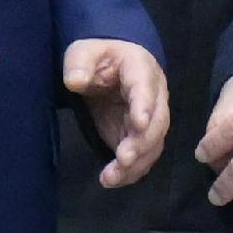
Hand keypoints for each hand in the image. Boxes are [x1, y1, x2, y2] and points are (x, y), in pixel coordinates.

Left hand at [65, 38, 168, 186]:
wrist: (110, 65)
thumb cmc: (99, 55)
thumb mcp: (84, 52)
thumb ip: (80, 64)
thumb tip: (75, 81)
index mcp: (141, 70)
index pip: (146, 88)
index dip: (144, 106)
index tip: (139, 124)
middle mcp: (154, 97)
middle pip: (157, 122)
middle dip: (142, 143)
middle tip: (123, 159)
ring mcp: (149, 119)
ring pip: (152, 145)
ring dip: (135, 164)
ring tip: (110, 178)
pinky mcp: (139, 136)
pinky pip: (142, 156)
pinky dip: (130, 171)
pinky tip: (112, 180)